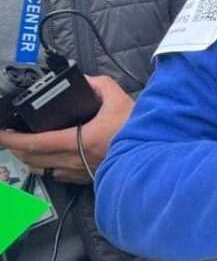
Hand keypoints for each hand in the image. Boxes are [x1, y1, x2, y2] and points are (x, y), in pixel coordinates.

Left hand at [0, 75, 132, 184]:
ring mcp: (81, 173)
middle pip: (34, 160)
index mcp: (80, 141)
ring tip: (24, 149)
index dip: (13, 140)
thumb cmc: (137, 128)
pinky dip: (47, 167)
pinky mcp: (87, 179)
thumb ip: (98, 85)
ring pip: (43, 170)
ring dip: (29, 160)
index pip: (36, 143)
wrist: (156, 151)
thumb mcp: (118, 98)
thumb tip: (82, 81)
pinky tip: (48, 159)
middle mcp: (76, 161)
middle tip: (9, 138)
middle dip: (16, 149)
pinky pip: (58, 176)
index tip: (2, 134)